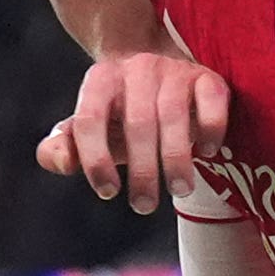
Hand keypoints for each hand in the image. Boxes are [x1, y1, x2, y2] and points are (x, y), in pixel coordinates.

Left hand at [34, 53, 231, 214]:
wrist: (158, 69)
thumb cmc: (119, 113)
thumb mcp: (88, 129)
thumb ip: (63, 147)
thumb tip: (62, 162)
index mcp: (100, 80)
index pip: (89, 120)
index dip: (96, 159)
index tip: (108, 192)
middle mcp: (136, 69)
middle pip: (137, 123)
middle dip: (142, 170)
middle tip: (144, 206)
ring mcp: (173, 70)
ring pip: (173, 115)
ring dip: (176, 158)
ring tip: (179, 190)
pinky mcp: (206, 76)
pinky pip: (211, 100)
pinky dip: (211, 128)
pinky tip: (207, 152)